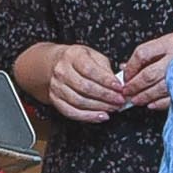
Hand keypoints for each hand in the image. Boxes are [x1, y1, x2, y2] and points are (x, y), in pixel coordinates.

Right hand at [10, 42, 127, 125]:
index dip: (106, 81)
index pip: (90, 70)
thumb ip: (105, 68)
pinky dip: (87, 117)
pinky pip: (71, 112)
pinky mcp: (55, 100)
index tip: (119, 87)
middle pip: (85, 87)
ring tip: (113, 108)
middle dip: (106, 96)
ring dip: (99, 107)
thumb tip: (116, 83)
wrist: (53, 64)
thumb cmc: (76, 60)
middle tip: (119, 100)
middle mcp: (62, 71)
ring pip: (79, 101)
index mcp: (73, 56)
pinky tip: (99, 116)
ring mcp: (57, 86)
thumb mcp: (92, 55)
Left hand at [118, 32, 172, 112]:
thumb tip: (126, 67)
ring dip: (144, 96)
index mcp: (170, 42)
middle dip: (134, 85)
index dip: (131, 67)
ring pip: (159, 88)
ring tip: (135, 99)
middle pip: (148, 74)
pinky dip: (159, 103)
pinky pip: (172, 98)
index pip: (142, 54)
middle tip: (126, 91)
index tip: (125, 75)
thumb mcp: (167, 43)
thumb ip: (148, 55)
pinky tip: (151, 104)